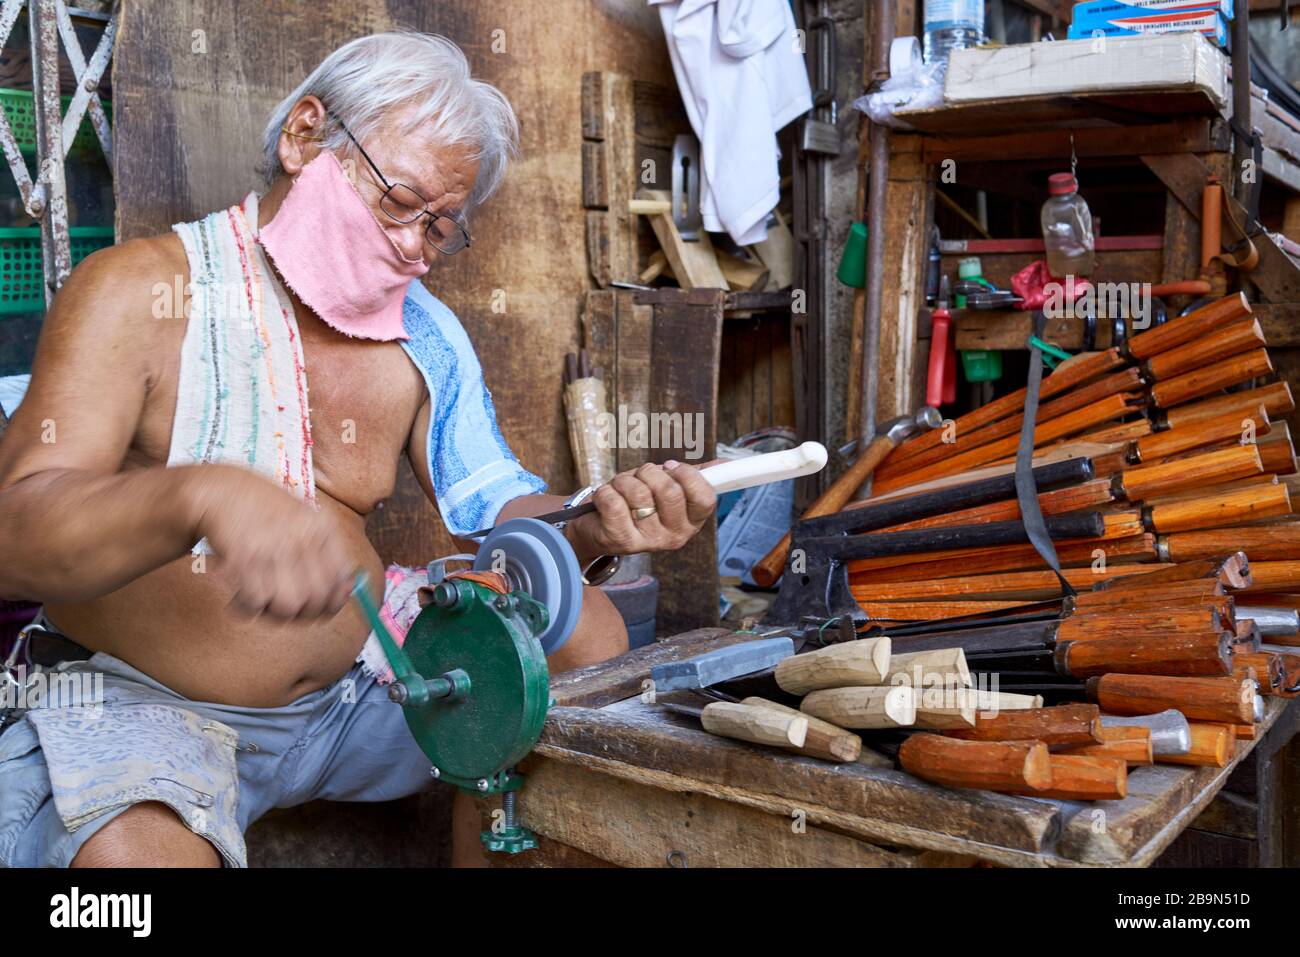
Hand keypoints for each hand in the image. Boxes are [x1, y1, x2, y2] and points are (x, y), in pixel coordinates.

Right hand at [186, 466, 356, 619]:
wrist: (219, 489)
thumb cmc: (263, 509)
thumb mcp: (303, 518)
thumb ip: (326, 553)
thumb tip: (347, 592)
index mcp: (323, 526)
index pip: (342, 579)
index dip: (331, 602)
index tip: (316, 608)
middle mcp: (303, 536)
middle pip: (317, 599)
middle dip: (301, 613)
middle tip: (282, 606)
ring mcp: (274, 546)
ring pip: (288, 606)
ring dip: (272, 612)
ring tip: (259, 600)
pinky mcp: (243, 556)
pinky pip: (254, 601)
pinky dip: (245, 606)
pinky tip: (238, 595)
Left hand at [570, 460, 716, 558]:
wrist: (598, 529)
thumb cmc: (636, 504)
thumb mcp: (667, 488)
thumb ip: (693, 477)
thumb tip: (723, 464)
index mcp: (691, 522)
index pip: (705, 497)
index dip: (687, 475)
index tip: (670, 468)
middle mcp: (675, 536)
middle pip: (669, 490)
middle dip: (648, 473)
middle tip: (639, 479)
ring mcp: (649, 542)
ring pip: (638, 492)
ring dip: (624, 481)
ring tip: (620, 490)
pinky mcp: (621, 540)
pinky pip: (613, 500)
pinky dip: (605, 492)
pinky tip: (606, 502)